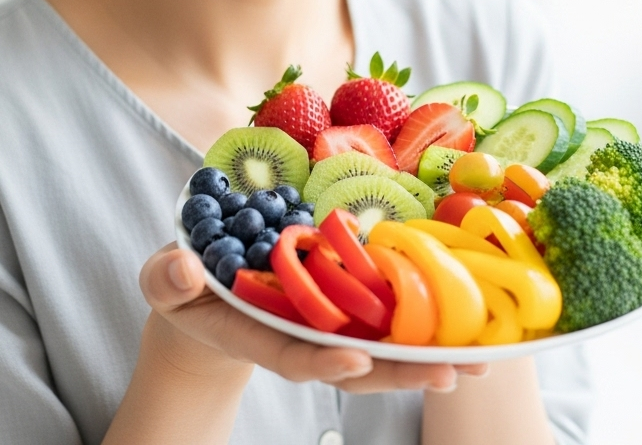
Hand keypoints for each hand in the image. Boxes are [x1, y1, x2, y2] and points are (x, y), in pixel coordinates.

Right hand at [139, 244, 487, 393]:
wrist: (206, 297)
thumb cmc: (183, 289)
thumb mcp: (165, 282)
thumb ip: (168, 279)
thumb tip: (178, 268)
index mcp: (257, 335)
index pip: (292, 356)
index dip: (323, 363)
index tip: (355, 363)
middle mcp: (299, 336)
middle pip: (352, 363)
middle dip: (401, 371)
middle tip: (450, 372)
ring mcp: (323, 325)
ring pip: (378, 348)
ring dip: (426, 355)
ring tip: (475, 360)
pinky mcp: (339, 305)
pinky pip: (382, 317)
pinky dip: (421, 322)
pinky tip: (461, 322)